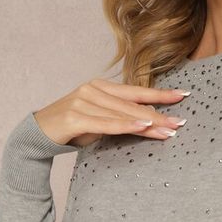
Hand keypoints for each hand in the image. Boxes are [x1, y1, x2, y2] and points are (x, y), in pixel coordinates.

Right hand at [32, 77, 190, 147]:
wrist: (38, 134)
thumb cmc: (74, 127)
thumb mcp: (102, 121)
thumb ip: (123, 117)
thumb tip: (153, 120)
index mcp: (101, 86)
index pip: (137, 91)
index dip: (161, 94)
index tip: (183, 96)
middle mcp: (93, 89)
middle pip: (134, 104)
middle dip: (159, 115)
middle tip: (180, 123)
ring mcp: (83, 101)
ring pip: (123, 114)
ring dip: (148, 123)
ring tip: (168, 131)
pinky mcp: (75, 116)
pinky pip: (106, 123)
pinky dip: (126, 125)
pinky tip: (143, 127)